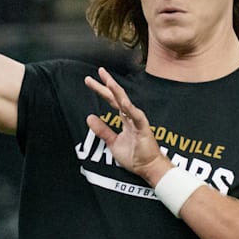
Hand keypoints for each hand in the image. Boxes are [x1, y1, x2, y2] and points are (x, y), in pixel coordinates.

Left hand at [84, 67, 171, 184]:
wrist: (148, 168)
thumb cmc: (135, 156)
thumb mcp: (113, 143)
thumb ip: (102, 130)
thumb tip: (89, 117)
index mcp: (125, 118)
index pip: (111, 100)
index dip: (101, 90)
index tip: (90, 80)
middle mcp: (131, 116)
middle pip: (117, 96)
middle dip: (107, 84)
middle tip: (99, 71)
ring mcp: (138, 121)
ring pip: (126, 103)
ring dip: (117, 92)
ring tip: (108, 81)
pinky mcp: (144, 129)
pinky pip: (136, 117)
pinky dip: (130, 109)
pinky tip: (124, 101)